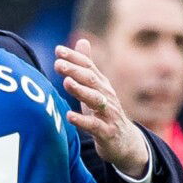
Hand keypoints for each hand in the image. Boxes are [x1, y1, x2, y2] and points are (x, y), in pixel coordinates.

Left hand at [54, 39, 148, 177]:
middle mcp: (106, 96)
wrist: (124, 142)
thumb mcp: (95, 88)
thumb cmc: (104, 113)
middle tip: (58, 63)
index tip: (58, 50)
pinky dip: (82, 121)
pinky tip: (69, 116)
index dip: (74, 58)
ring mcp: (108, 114)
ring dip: (80, 90)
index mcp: (101, 85)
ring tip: (66, 83)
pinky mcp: (107, 132)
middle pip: (91, 80)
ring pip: (95, 100)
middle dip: (75, 70)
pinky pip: (94, 126)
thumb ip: (87, 66)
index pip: (88, 67)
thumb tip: (81, 39)